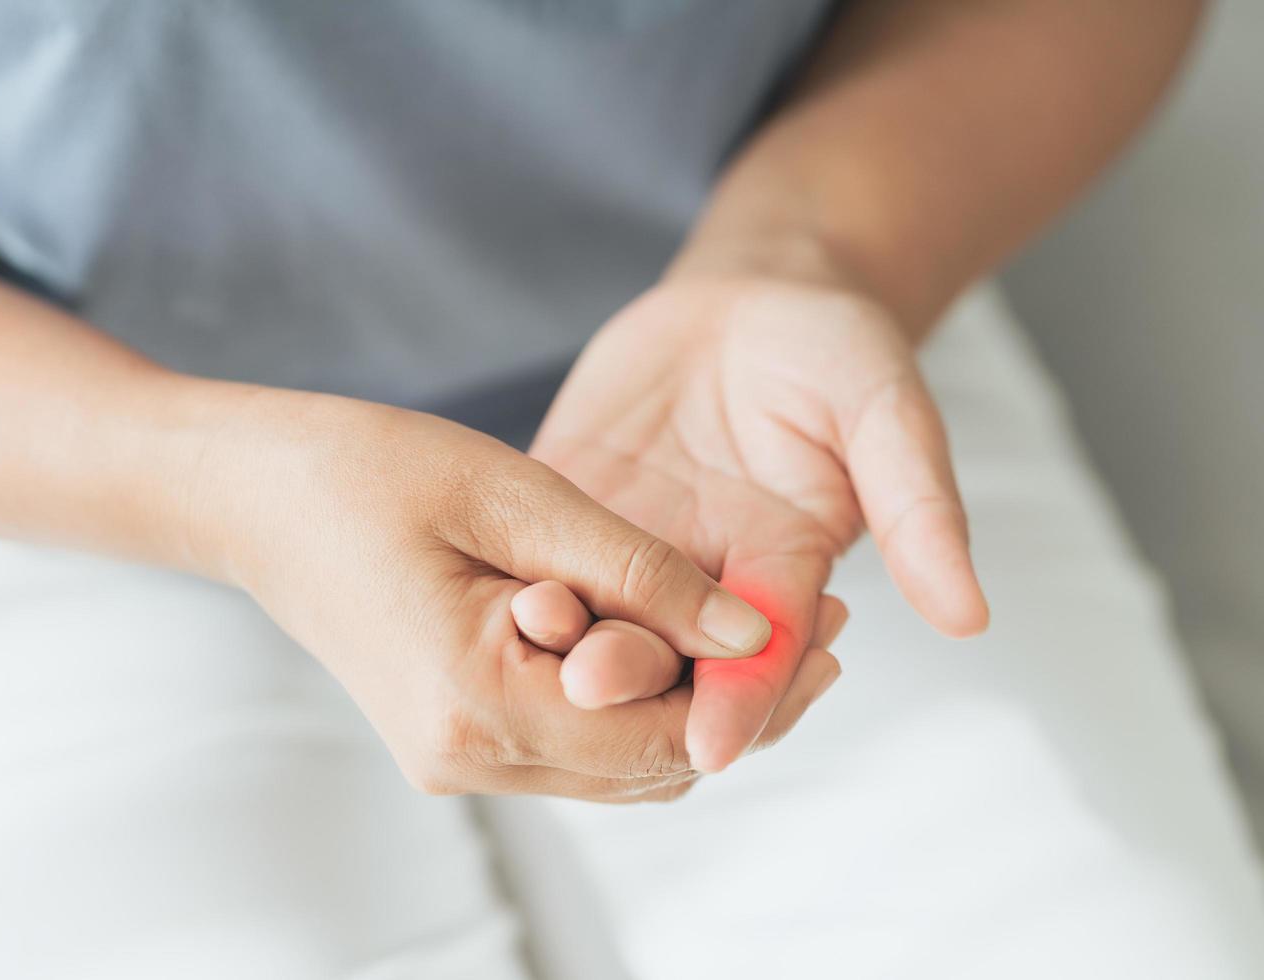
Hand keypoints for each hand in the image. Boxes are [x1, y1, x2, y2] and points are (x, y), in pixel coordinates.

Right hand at [190, 389, 780, 800]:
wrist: (250, 494)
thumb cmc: (363, 470)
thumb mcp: (514, 495)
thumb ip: (637, 569)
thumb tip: (752, 630)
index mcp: (476, 704)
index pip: (660, 737)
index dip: (752, 688)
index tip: (825, 619)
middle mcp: (466, 759)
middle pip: (649, 768)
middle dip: (737, 700)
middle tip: (822, 620)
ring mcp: (456, 759)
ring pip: (618, 765)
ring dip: (692, 699)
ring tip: (765, 621)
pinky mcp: (454, 736)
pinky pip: (575, 742)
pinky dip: (635, 697)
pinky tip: (676, 632)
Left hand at [532, 268, 987, 770]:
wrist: (745, 299)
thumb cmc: (830, 349)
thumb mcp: (885, 408)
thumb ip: (919, 506)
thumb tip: (972, 618)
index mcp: (783, 571)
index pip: (765, 655)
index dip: (743, 702)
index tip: (712, 749)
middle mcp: (702, 577)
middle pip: (669, 655)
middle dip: (636, 677)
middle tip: (591, 685)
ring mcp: (628, 544)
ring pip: (595, 615)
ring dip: (566, 635)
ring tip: (533, 639)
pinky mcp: (567, 504)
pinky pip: (538, 552)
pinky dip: (517, 572)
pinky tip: (490, 580)